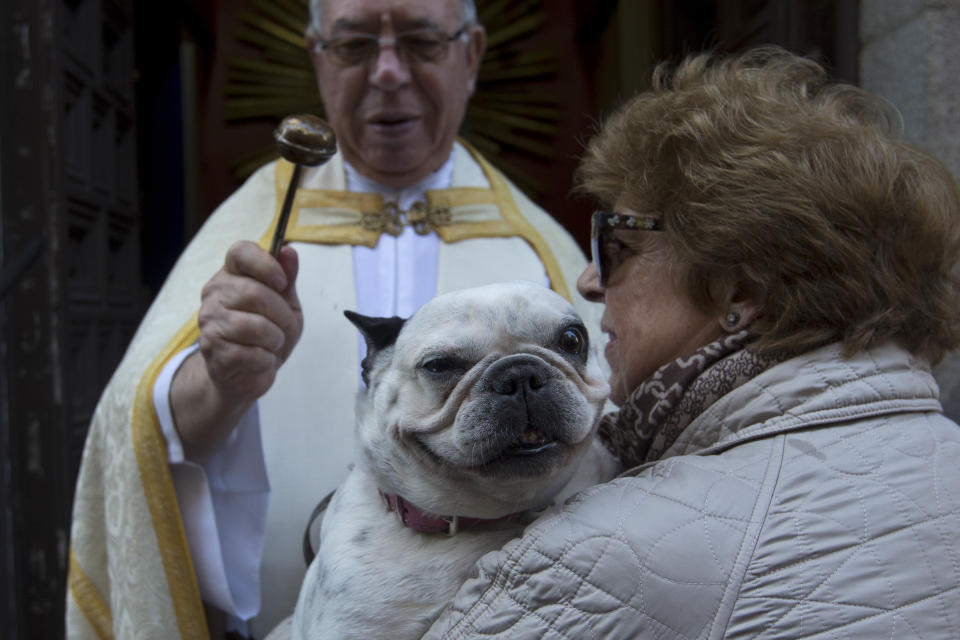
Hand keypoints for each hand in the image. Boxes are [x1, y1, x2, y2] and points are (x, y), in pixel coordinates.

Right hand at [170, 241, 302, 453]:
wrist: (246, 373)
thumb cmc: (267, 333)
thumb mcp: (284, 303)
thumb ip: (287, 278)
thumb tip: (289, 251)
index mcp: (232, 275)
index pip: (240, 252)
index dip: (266, 264)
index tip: (282, 282)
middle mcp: (214, 294)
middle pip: (256, 293)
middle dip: (282, 315)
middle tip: (284, 328)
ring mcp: (209, 322)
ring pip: (255, 326)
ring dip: (276, 339)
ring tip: (273, 343)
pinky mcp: (213, 351)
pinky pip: (252, 354)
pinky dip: (267, 360)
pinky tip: (261, 359)